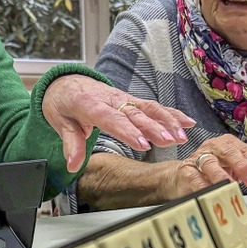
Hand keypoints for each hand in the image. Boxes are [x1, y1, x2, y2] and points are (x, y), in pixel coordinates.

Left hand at [41, 75, 195, 171]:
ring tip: (182, 136)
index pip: (113, 119)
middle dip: (154, 127)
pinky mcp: (132, 101)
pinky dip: (171, 113)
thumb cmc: (63, 103)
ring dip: (167, 121)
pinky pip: (153, 106)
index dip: (129, 132)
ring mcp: (124, 99)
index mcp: (91, 105)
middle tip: (170, 141)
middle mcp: (112, 100)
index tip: (143, 144)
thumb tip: (73, 165)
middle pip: (135, 114)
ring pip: (149, 108)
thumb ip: (70, 143)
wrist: (66, 82)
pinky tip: (187, 122)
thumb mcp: (59, 121)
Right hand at [170, 135, 246, 197]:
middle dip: (242, 166)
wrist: (181, 176)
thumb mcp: (234, 167)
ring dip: (221, 174)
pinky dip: (203, 185)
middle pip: (229, 153)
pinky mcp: (185, 171)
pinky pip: (195, 178)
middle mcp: (213, 148)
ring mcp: (198, 158)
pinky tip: (211, 191)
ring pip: (210, 163)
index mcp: (227, 144)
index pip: (244, 150)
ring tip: (230, 185)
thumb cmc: (211, 170)